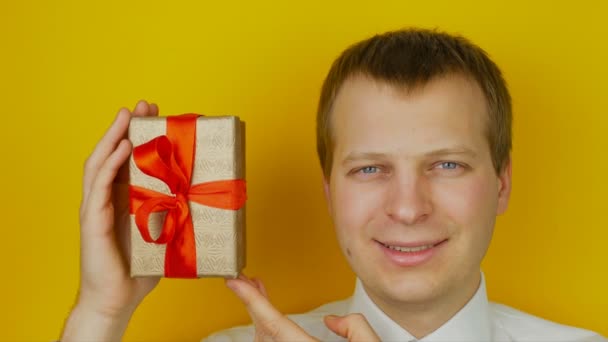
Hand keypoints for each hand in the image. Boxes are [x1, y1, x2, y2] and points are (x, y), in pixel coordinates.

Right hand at [61, 100, 159, 340]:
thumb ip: (178, 214)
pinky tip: (122, 148)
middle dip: (127, 127)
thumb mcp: (165, 234)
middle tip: (146, 104)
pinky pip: (99, 187)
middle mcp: (105, 198)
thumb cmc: (142, 268)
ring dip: (114, 136)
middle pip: (112, 154)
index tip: (156, 115)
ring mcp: (96, 208)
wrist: (119, 299)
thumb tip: (210, 200)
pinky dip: (110, 164)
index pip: (127, 160)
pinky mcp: (93, 220)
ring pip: (101, 163)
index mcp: (121, 199)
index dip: (138, 135)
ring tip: (129, 114)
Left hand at [226, 275, 379, 341]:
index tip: (235, 284)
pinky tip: (269, 327)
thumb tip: (332, 322)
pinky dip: (268, 338)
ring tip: (259, 299)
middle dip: (253, 305)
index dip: (252, 301)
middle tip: (245, 283)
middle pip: (264, 333)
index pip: (274, 323)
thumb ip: (354, 327)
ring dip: (260, 322)